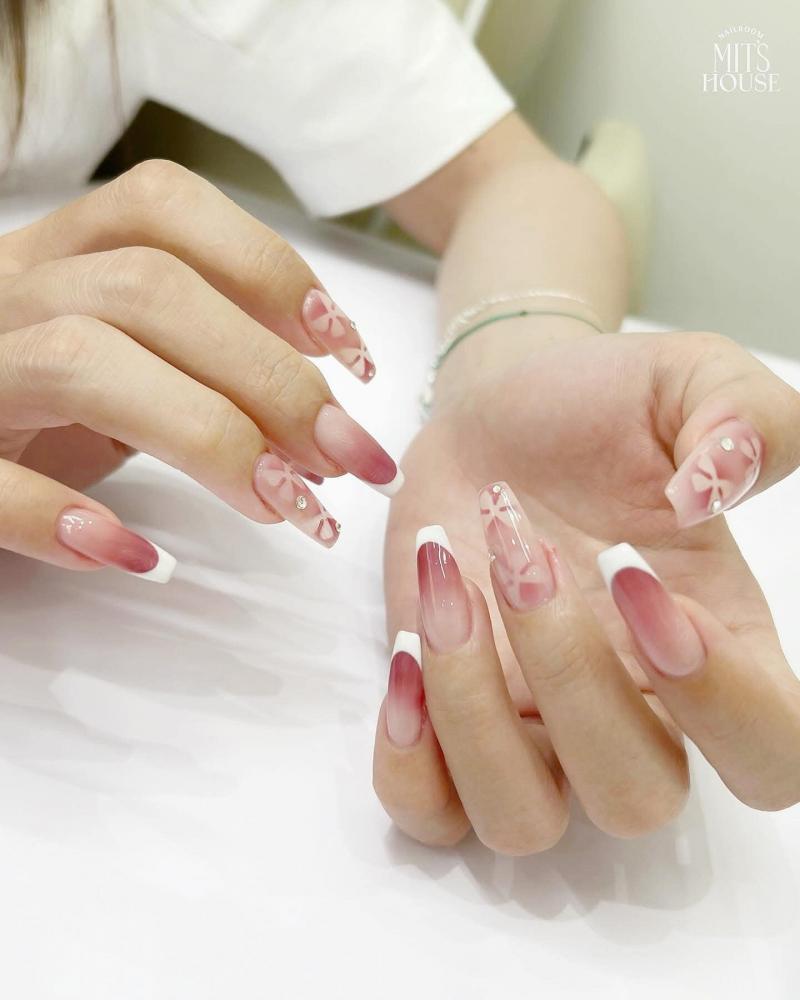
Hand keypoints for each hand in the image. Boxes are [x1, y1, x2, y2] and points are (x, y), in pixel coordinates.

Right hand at [0, 160, 400, 580]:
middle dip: (270, 375)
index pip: (162, 210)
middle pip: (146, 290)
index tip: (350, 353)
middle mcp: (5, 295)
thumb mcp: (120, 362)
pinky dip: (60, 518)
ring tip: (286, 507)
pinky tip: (138, 558)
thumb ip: (200, 355)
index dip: (269, 268)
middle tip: (348, 458)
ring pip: (79, 359)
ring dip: (207, 434)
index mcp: (55, 259)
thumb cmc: (34, 416)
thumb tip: (324, 392)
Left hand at [373, 324, 799, 852]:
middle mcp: (630, 713)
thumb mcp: (687, 381)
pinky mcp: (445, 726)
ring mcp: (531, 731)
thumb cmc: (597, 408)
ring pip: (520, 821)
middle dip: (569, 673)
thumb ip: (742, 420)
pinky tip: (405, 649)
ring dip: (472, 707)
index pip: (770, 755)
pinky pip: (429, 814)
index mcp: (716, 646)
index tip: (634, 573)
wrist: (491, 418)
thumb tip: (711, 491)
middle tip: (524, 548)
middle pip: (636, 800)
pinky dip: (406, 758)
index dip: (721, 701)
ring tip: (447, 577)